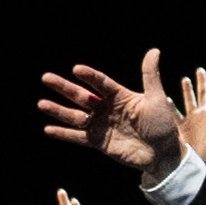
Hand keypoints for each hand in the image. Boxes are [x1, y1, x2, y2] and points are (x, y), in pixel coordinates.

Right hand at [36, 55, 177, 174]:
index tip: (77, 69)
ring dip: (59, 110)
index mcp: (119, 96)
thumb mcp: (157, 98)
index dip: (89, 76)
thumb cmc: (163, 125)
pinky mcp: (99, 142)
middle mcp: (106, 108)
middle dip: (64, 88)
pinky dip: (63, 134)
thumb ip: (150, 75)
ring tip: (42, 104)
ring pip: (76, 116)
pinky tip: (48, 129)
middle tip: (46, 78)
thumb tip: (154, 50)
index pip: (101, 82)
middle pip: (82, 96)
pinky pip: (78, 137)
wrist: (163, 154)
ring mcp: (101, 125)